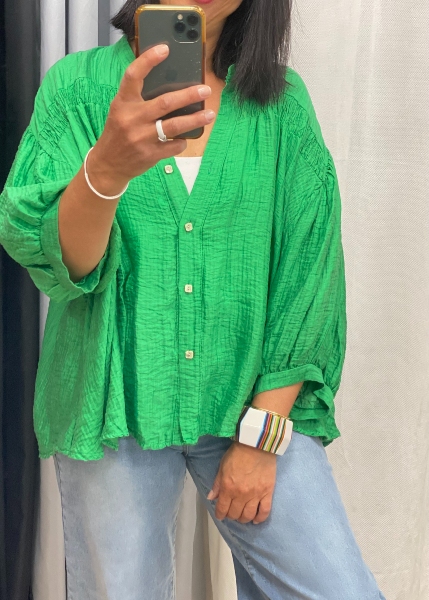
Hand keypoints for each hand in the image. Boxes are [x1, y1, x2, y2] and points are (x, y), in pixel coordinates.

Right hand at [88, 44, 214, 194]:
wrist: (108, 164)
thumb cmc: (119, 132)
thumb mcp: (121, 111)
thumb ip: (139, 98)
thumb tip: (171, 86)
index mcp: (123, 103)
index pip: (133, 75)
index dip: (148, 60)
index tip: (165, 49)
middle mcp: (132, 119)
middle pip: (165, 103)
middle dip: (188, 95)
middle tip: (205, 90)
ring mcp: (141, 138)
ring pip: (174, 126)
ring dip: (195, 119)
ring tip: (209, 114)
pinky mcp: (150, 154)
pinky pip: (174, 145)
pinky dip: (182, 141)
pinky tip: (184, 138)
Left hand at [207, 441, 275, 523]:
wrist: (257, 444)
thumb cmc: (238, 453)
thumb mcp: (222, 466)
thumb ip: (217, 484)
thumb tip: (211, 498)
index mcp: (228, 488)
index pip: (222, 508)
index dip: (220, 514)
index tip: (220, 515)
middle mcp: (241, 494)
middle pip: (235, 514)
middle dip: (231, 515)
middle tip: (231, 512)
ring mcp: (255, 495)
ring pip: (248, 515)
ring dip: (243, 519)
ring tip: (242, 516)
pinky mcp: (267, 492)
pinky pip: (264, 511)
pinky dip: (260, 518)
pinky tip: (256, 520)